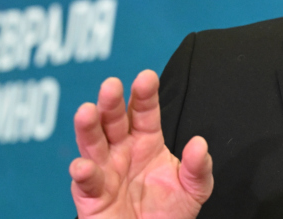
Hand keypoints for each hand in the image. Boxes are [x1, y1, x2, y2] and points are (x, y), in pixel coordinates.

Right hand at [70, 70, 213, 217]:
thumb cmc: (170, 212)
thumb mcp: (194, 189)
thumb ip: (198, 168)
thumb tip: (200, 144)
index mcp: (147, 140)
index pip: (144, 111)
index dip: (145, 94)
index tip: (146, 77)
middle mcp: (122, 149)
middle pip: (114, 120)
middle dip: (111, 102)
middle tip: (111, 86)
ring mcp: (104, 170)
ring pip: (93, 143)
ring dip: (88, 128)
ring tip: (86, 112)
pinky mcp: (91, 195)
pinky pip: (85, 182)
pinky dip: (83, 173)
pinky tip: (83, 166)